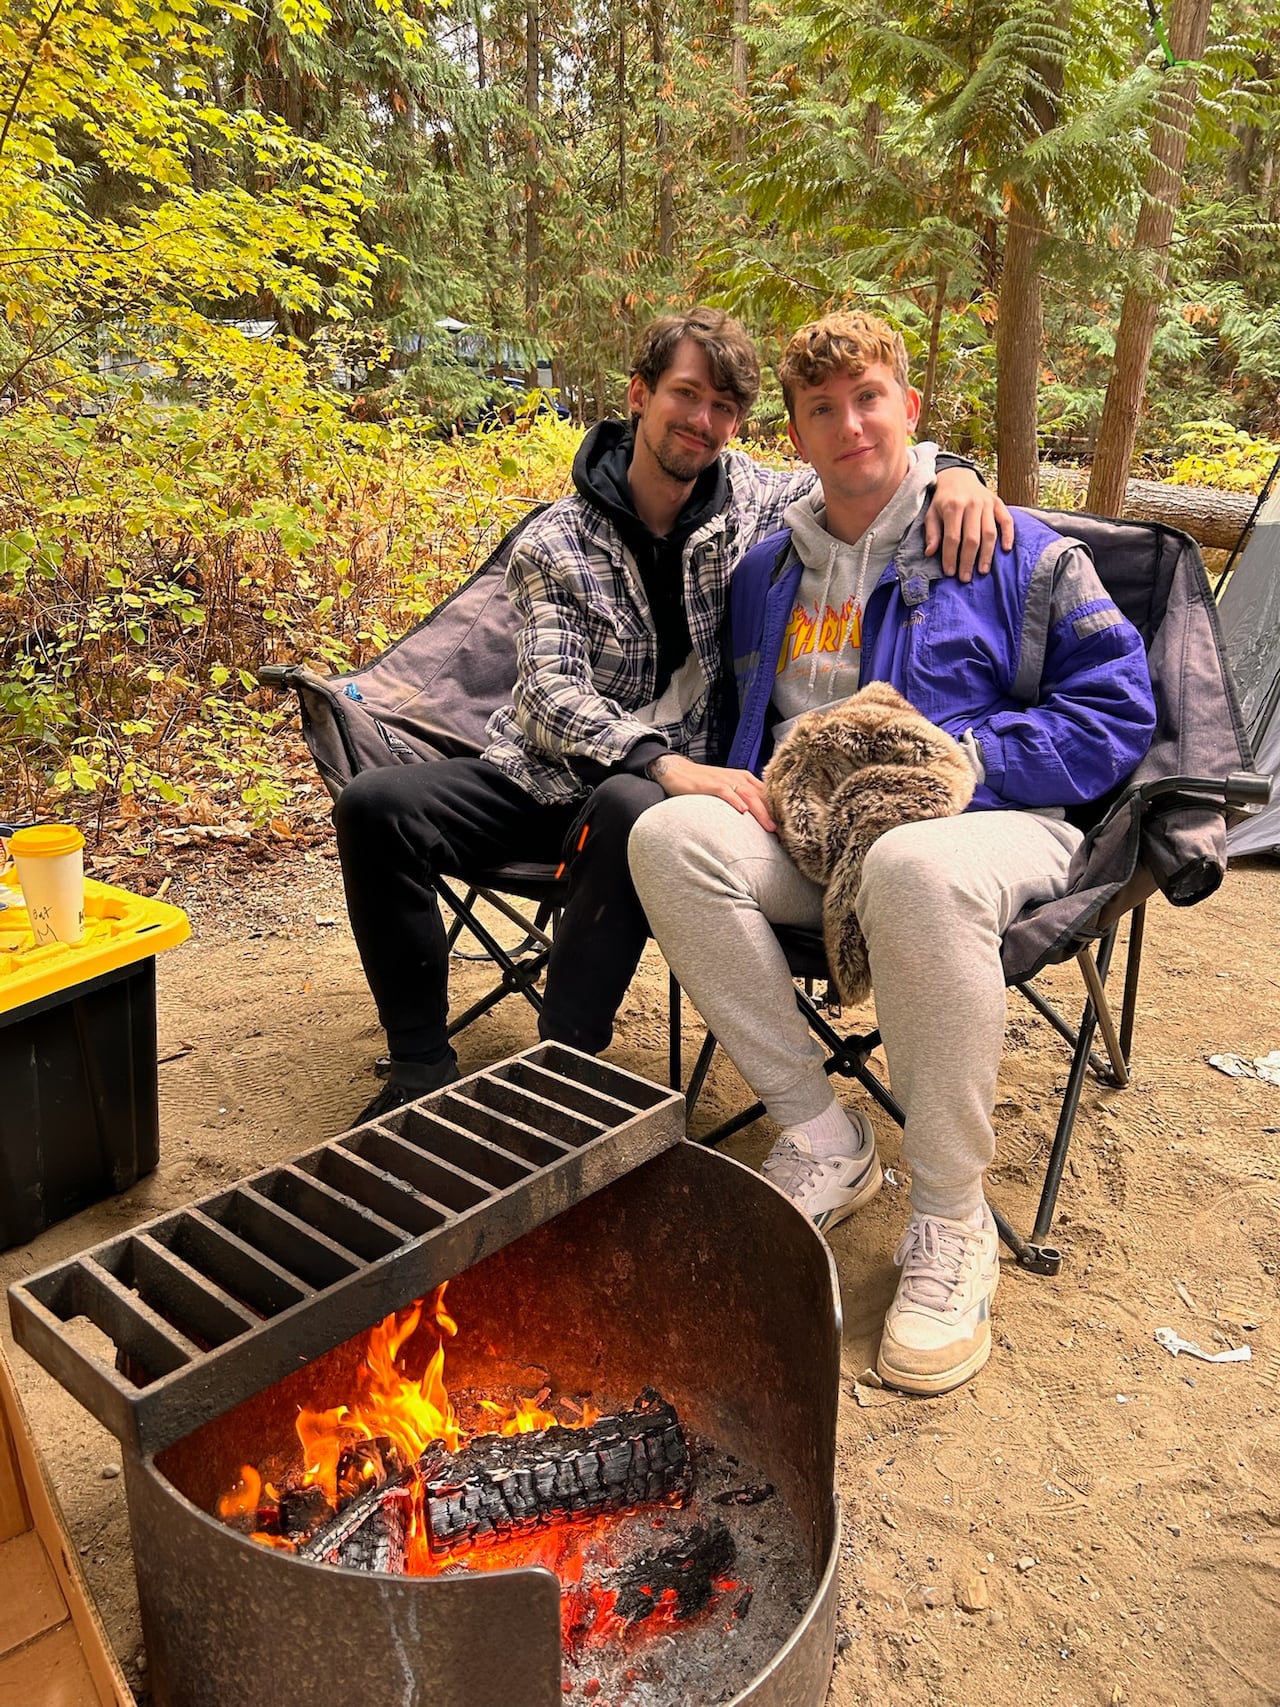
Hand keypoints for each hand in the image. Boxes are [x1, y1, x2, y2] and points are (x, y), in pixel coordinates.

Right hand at [648, 754, 775, 831]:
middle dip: (773, 814)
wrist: (679, 771)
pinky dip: (735, 801)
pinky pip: (726, 792)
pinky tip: (743, 811)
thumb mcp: (728, 789)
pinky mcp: (711, 784)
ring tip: (769, 826)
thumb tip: (757, 819)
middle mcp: (739, 778)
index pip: (766, 794)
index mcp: (746, 779)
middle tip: (782, 832)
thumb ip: (742, 799)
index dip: (777, 810)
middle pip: (761, 796)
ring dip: (760, 811)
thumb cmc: (704, 784)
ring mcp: (725, 780)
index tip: (786, 827)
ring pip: (748, 795)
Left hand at [926, 468, 1014, 581]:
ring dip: (987, 554)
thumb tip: (930, 552)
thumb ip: (932, 532)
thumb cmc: (943, 500)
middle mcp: (972, 504)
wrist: (958, 476)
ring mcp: (987, 503)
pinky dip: (1008, 535)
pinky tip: (1006, 550)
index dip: (950, 556)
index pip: (952, 537)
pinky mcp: (998, 503)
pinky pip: (1007, 520)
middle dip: (968, 560)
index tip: (950, 572)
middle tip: (965, 578)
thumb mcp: (931, 513)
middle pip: (972, 538)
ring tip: (982, 571)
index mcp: (953, 506)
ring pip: (990, 533)